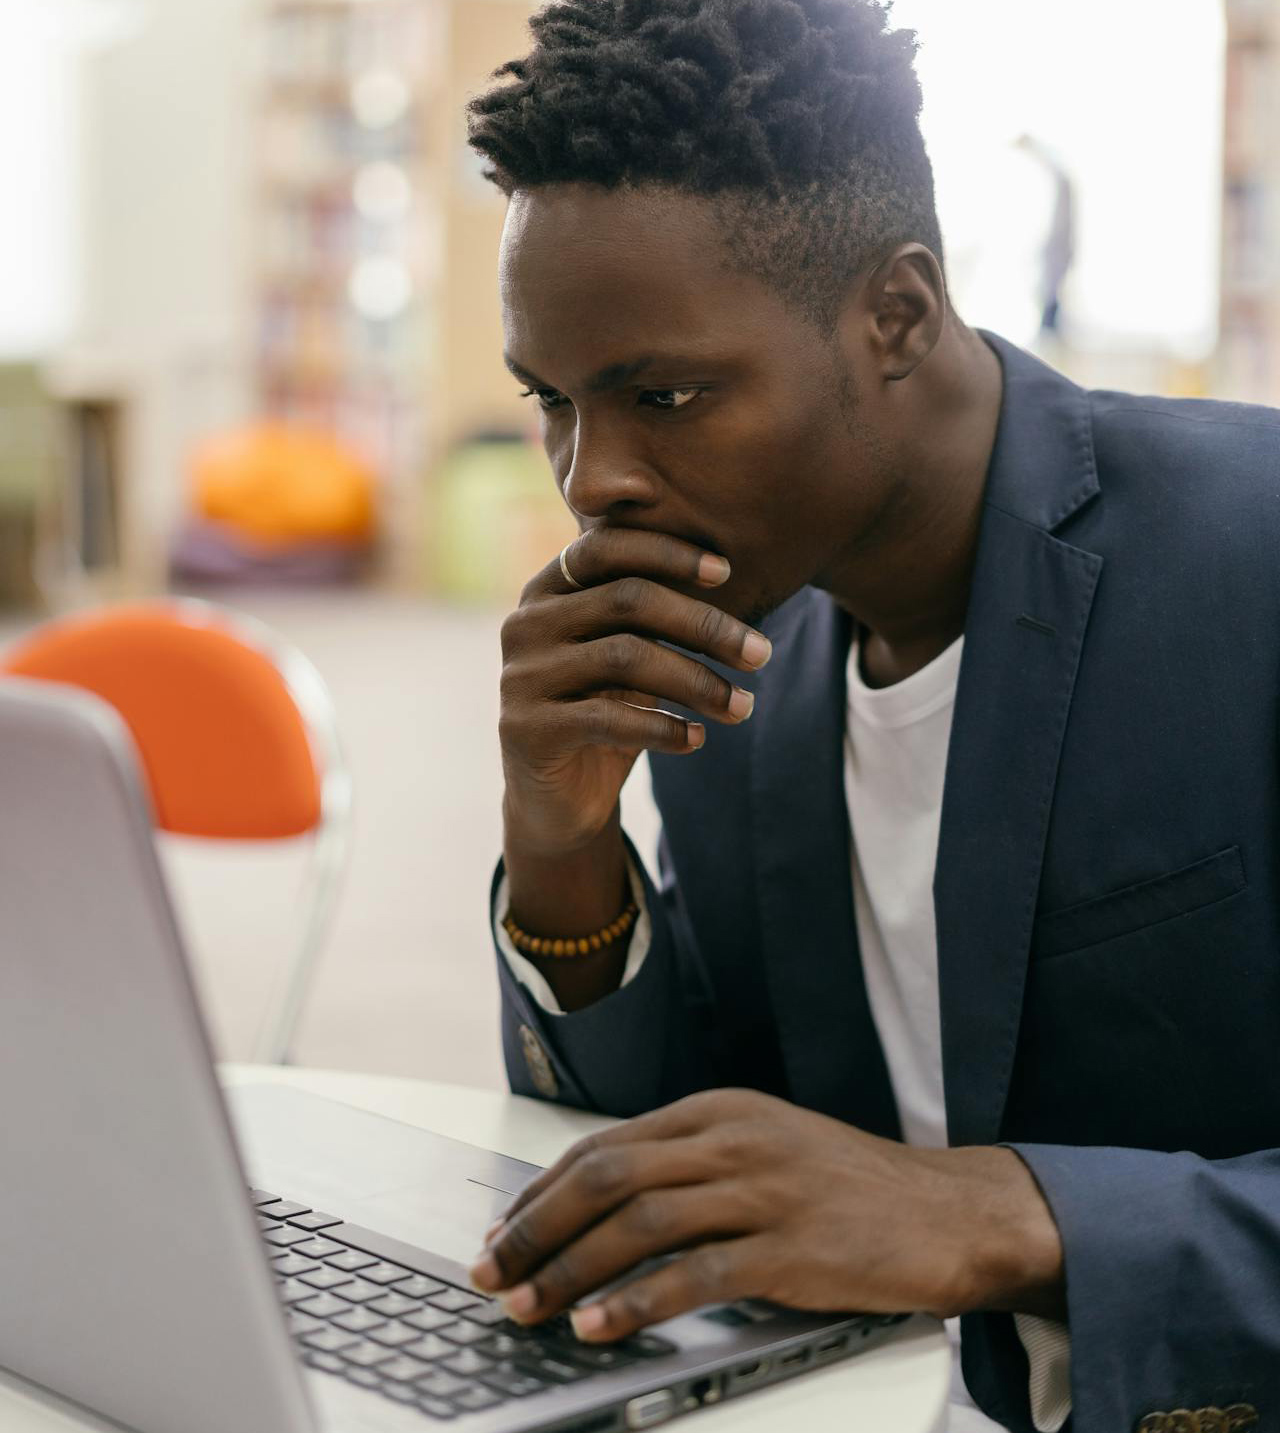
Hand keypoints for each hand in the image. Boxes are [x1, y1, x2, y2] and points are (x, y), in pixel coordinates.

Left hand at [468, 1089, 1064, 1339]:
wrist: (946, 1213)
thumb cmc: (848, 1188)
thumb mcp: (763, 1150)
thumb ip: (691, 1167)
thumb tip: (601, 1210)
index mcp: (718, 1110)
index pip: (604, 1145)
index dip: (542, 1191)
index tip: (504, 1232)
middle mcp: (733, 1139)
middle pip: (608, 1175)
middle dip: (537, 1226)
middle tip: (492, 1270)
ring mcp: (763, 1188)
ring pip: (639, 1221)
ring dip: (571, 1268)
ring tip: (527, 1306)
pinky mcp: (792, 1245)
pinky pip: (695, 1274)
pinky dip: (637, 1301)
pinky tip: (599, 1326)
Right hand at [499, 528, 772, 858]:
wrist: (558, 802)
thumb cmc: (604, 713)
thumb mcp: (627, 656)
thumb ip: (652, 615)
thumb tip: (730, 573)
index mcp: (546, 591)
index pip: (605, 547)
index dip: (668, 553)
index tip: (727, 572)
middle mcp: (525, 625)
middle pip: (627, 600)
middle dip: (704, 625)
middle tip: (761, 653)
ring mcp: (520, 677)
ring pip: (625, 657)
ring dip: (697, 682)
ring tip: (744, 706)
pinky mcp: (526, 729)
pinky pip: (609, 719)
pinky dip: (664, 728)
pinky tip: (698, 739)